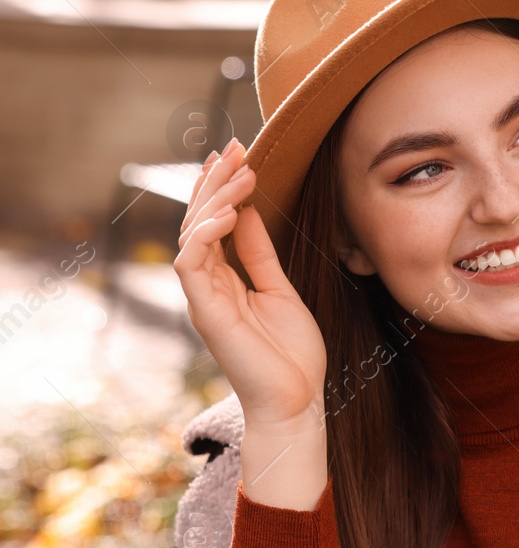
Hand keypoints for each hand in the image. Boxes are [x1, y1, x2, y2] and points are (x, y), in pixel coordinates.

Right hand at [174, 138, 327, 508]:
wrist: (297, 400)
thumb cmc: (291, 354)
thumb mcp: (280, 289)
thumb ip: (260, 253)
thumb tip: (250, 213)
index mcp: (225, 279)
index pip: (213, 222)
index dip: (221, 187)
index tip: (238, 154)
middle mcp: (208, 285)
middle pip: (198, 221)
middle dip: (214, 181)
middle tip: (234, 147)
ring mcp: (203, 298)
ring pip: (193, 235)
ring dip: (214, 199)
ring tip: (240, 173)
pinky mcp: (206, 312)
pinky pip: (193, 264)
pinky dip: (208, 234)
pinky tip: (231, 212)